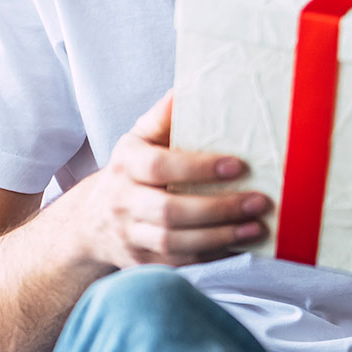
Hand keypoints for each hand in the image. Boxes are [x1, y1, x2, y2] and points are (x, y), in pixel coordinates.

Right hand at [76, 91, 271, 269]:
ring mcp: (130, 235)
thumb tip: (187, 87)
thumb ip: (164, 115)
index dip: (199, 168)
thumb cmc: (130, 169)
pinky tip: (237, 246)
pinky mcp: (141, 263)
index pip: (160, 166)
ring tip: (256, 227)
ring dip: (220, 237)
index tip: (238, 165)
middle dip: (219, 208)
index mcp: (126, 162)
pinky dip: (210, 258)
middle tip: (259, 201)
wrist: (92, 220)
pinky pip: (178, 264)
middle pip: (169, 211)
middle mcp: (123, 201)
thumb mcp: (141, 137)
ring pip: (175, 243)